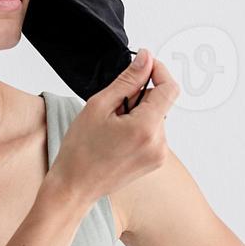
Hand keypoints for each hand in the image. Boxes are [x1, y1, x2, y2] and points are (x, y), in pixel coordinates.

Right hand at [47, 47, 178, 205]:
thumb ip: (128, 80)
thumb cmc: (80, 150)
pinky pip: (154, 132)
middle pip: (162, 102)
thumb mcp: (99, 106)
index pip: (169, 88)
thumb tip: (146, 58)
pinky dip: (139, 127)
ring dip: (139, 113)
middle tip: (113, 107)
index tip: (143, 65)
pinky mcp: (156, 161)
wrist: (75, 187)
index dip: (158, 71)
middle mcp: (159, 143)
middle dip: (141, 96)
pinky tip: (118, 137)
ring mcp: (160, 155)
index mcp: (146, 128)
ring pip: (157, 117)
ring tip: (113, 126)